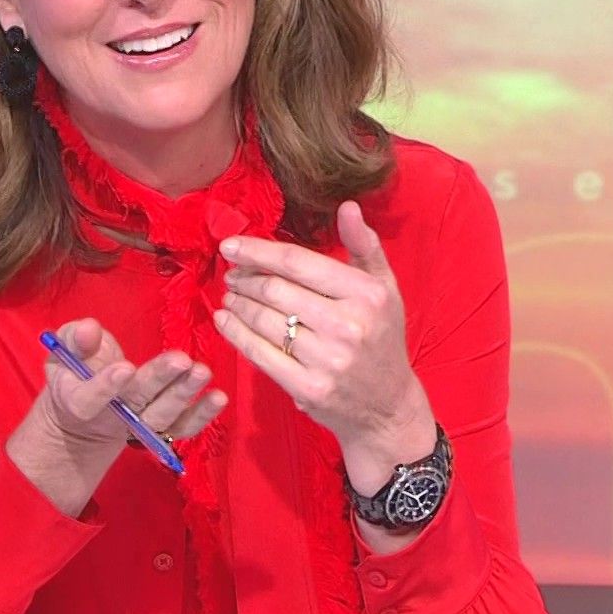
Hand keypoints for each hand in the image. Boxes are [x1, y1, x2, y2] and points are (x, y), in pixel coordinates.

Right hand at [31, 317, 228, 453]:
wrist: (83, 416)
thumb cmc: (73, 372)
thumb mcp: (63, 351)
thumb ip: (75, 339)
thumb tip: (88, 329)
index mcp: (79, 401)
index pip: (90, 398)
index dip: (107, 386)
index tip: (125, 367)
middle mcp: (112, 417)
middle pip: (137, 403)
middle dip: (161, 381)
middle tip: (183, 361)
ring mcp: (139, 425)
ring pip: (163, 415)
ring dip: (185, 395)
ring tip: (203, 372)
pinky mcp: (160, 428)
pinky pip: (181, 427)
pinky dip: (201, 416)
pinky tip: (219, 397)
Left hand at [213, 200, 426, 442]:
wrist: (388, 407)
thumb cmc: (382, 338)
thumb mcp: (384, 288)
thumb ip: (364, 245)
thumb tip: (347, 206)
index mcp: (366, 294)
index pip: (298, 263)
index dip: (259, 251)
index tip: (231, 246)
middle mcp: (349, 325)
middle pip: (276, 290)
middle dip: (245, 278)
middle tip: (232, 274)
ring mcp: (327, 360)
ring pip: (263, 320)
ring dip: (237, 303)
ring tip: (230, 294)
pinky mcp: (308, 389)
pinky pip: (259, 354)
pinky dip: (235, 333)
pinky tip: (224, 320)